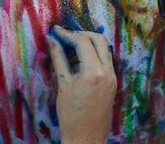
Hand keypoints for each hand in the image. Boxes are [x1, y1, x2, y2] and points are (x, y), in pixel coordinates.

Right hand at [48, 26, 115, 143]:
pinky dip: (93, 56)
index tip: (55, 31)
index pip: (82, 41)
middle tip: (64, 38)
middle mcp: (107, 72)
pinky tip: (78, 64)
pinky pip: (105, 61)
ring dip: (88, 44)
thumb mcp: (62, 84)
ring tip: (69, 53)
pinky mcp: (113, 83)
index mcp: (94, 72)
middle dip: (81, 34)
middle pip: (98, 39)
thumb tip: (51, 39)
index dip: (67, 34)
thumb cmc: (71, 116)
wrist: (86, 139)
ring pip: (104, 49)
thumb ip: (58, 58)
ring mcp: (113, 77)